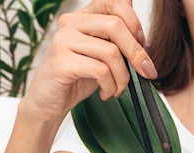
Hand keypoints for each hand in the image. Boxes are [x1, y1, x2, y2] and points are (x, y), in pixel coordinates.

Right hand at [21, 0, 157, 122]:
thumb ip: (117, 41)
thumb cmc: (76, 79)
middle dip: (137, 53)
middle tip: (144, 72)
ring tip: (118, 89)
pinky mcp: (61, 62)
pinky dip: (110, 86)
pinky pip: (100, 70)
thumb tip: (140, 31)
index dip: (134, 23)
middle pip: (116, 26)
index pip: (115, 3)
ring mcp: (64, 40)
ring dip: (123, 77)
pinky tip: (106, 93)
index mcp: (83, 17)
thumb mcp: (102, 57)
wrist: (48, 103)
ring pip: (111, 52)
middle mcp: (71, 23)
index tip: (141, 46)